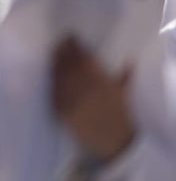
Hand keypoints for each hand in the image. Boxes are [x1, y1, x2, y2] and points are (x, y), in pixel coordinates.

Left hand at [52, 37, 134, 162]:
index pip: (84, 59)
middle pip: (69, 65)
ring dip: (55, 64)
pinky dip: (52, 83)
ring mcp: (72, 99)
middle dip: (63, 52)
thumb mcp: (123, 95)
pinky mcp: (62, 111)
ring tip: (52, 55)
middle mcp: (85, 88)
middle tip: (58, 43)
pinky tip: (51, 76)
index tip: (70, 37)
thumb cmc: (120, 118)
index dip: (76, 46)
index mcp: (102, 82)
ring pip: (59, 77)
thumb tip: (129, 61)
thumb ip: (124, 77)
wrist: (113, 142)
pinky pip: (54, 93)